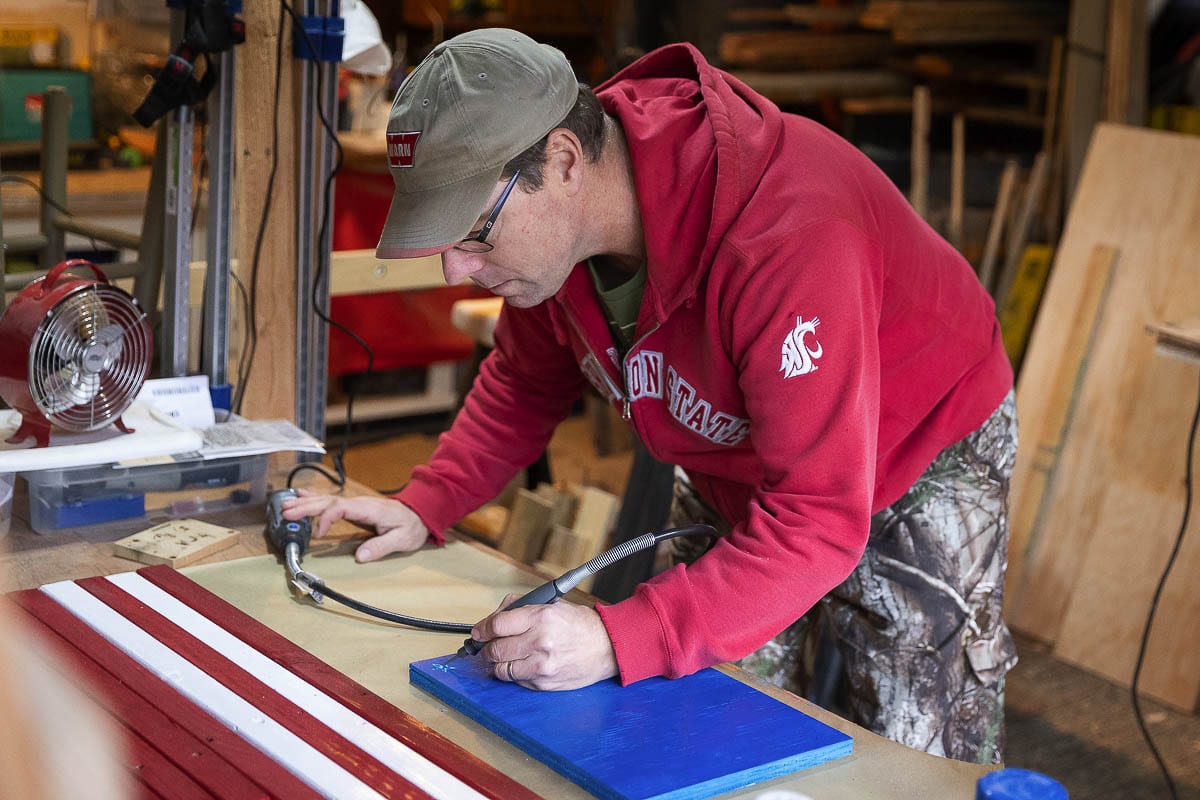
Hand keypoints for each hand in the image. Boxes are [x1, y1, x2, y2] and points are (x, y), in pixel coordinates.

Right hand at [281, 490, 429, 561]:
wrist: (420, 514)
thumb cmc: (411, 526)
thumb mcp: (401, 539)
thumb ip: (381, 546)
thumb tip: (360, 556)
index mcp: (368, 509)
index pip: (341, 507)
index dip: (326, 518)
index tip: (319, 534)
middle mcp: (359, 503)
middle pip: (328, 501)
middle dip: (306, 506)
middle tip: (286, 513)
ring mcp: (355, 504)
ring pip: (326, 500)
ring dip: (306, 503)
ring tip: (286, 505)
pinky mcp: (353, 508)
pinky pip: (330, 501)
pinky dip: (314, 499)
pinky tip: (301, 496)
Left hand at [472, 594, 617, 690]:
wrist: (608, 647)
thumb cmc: (580, 624)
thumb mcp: (552, 604)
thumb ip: (520, 607)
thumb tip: (493, 619)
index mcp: (541, 617)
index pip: (497, 625)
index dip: (482, 629)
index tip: (478, 632)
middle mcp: (540, 642)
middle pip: (495, 650)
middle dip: (486, 648)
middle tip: (486, 646)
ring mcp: (542, 666)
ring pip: (501, 669)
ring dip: (497, 663)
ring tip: (502, 657)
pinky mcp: (544, 683)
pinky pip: (516, 681)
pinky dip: (514, 674)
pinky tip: (521, 665)